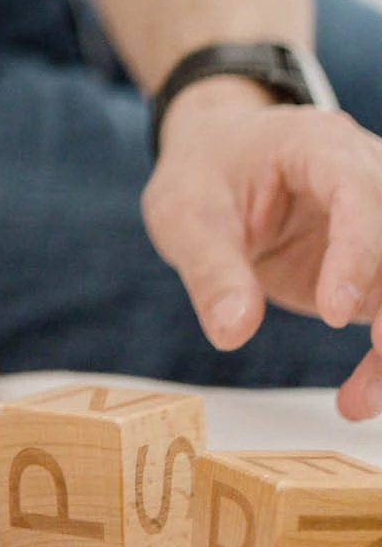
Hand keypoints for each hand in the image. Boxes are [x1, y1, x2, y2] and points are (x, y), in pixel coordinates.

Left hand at [144, 78, 381, 416]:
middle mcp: (367, 179)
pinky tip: (359, 397)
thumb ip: (210, 269)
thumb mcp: (184, 213)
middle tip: (377, 351)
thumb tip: (233, 330)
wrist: (219, 161)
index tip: (335, 311)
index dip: (357, 251)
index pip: (359, 192)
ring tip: (359, 400)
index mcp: (319, 146)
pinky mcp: (377, 270)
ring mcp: (377, 227)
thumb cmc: (205, 173)